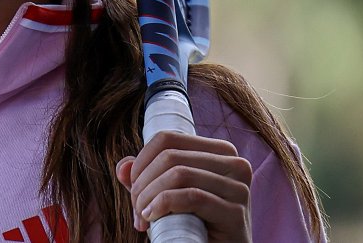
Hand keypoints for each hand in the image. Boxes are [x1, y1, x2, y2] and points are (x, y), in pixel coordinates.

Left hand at [115, 131, 252, 242]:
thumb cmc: (192, 224)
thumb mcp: (165, 194)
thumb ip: (144, 177)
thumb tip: (123, 166)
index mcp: (220, 151)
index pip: (167, 139)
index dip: (141, 161)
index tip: (132, 186)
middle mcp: (235, 164)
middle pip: (170, 156)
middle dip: (142, 183)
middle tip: (137, 208)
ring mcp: (239, 188)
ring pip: (178, 174)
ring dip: (149, 196)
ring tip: (143, 217)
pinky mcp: (237, 214)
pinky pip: (192, 196)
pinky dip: (164, 205)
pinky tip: (152, 218)